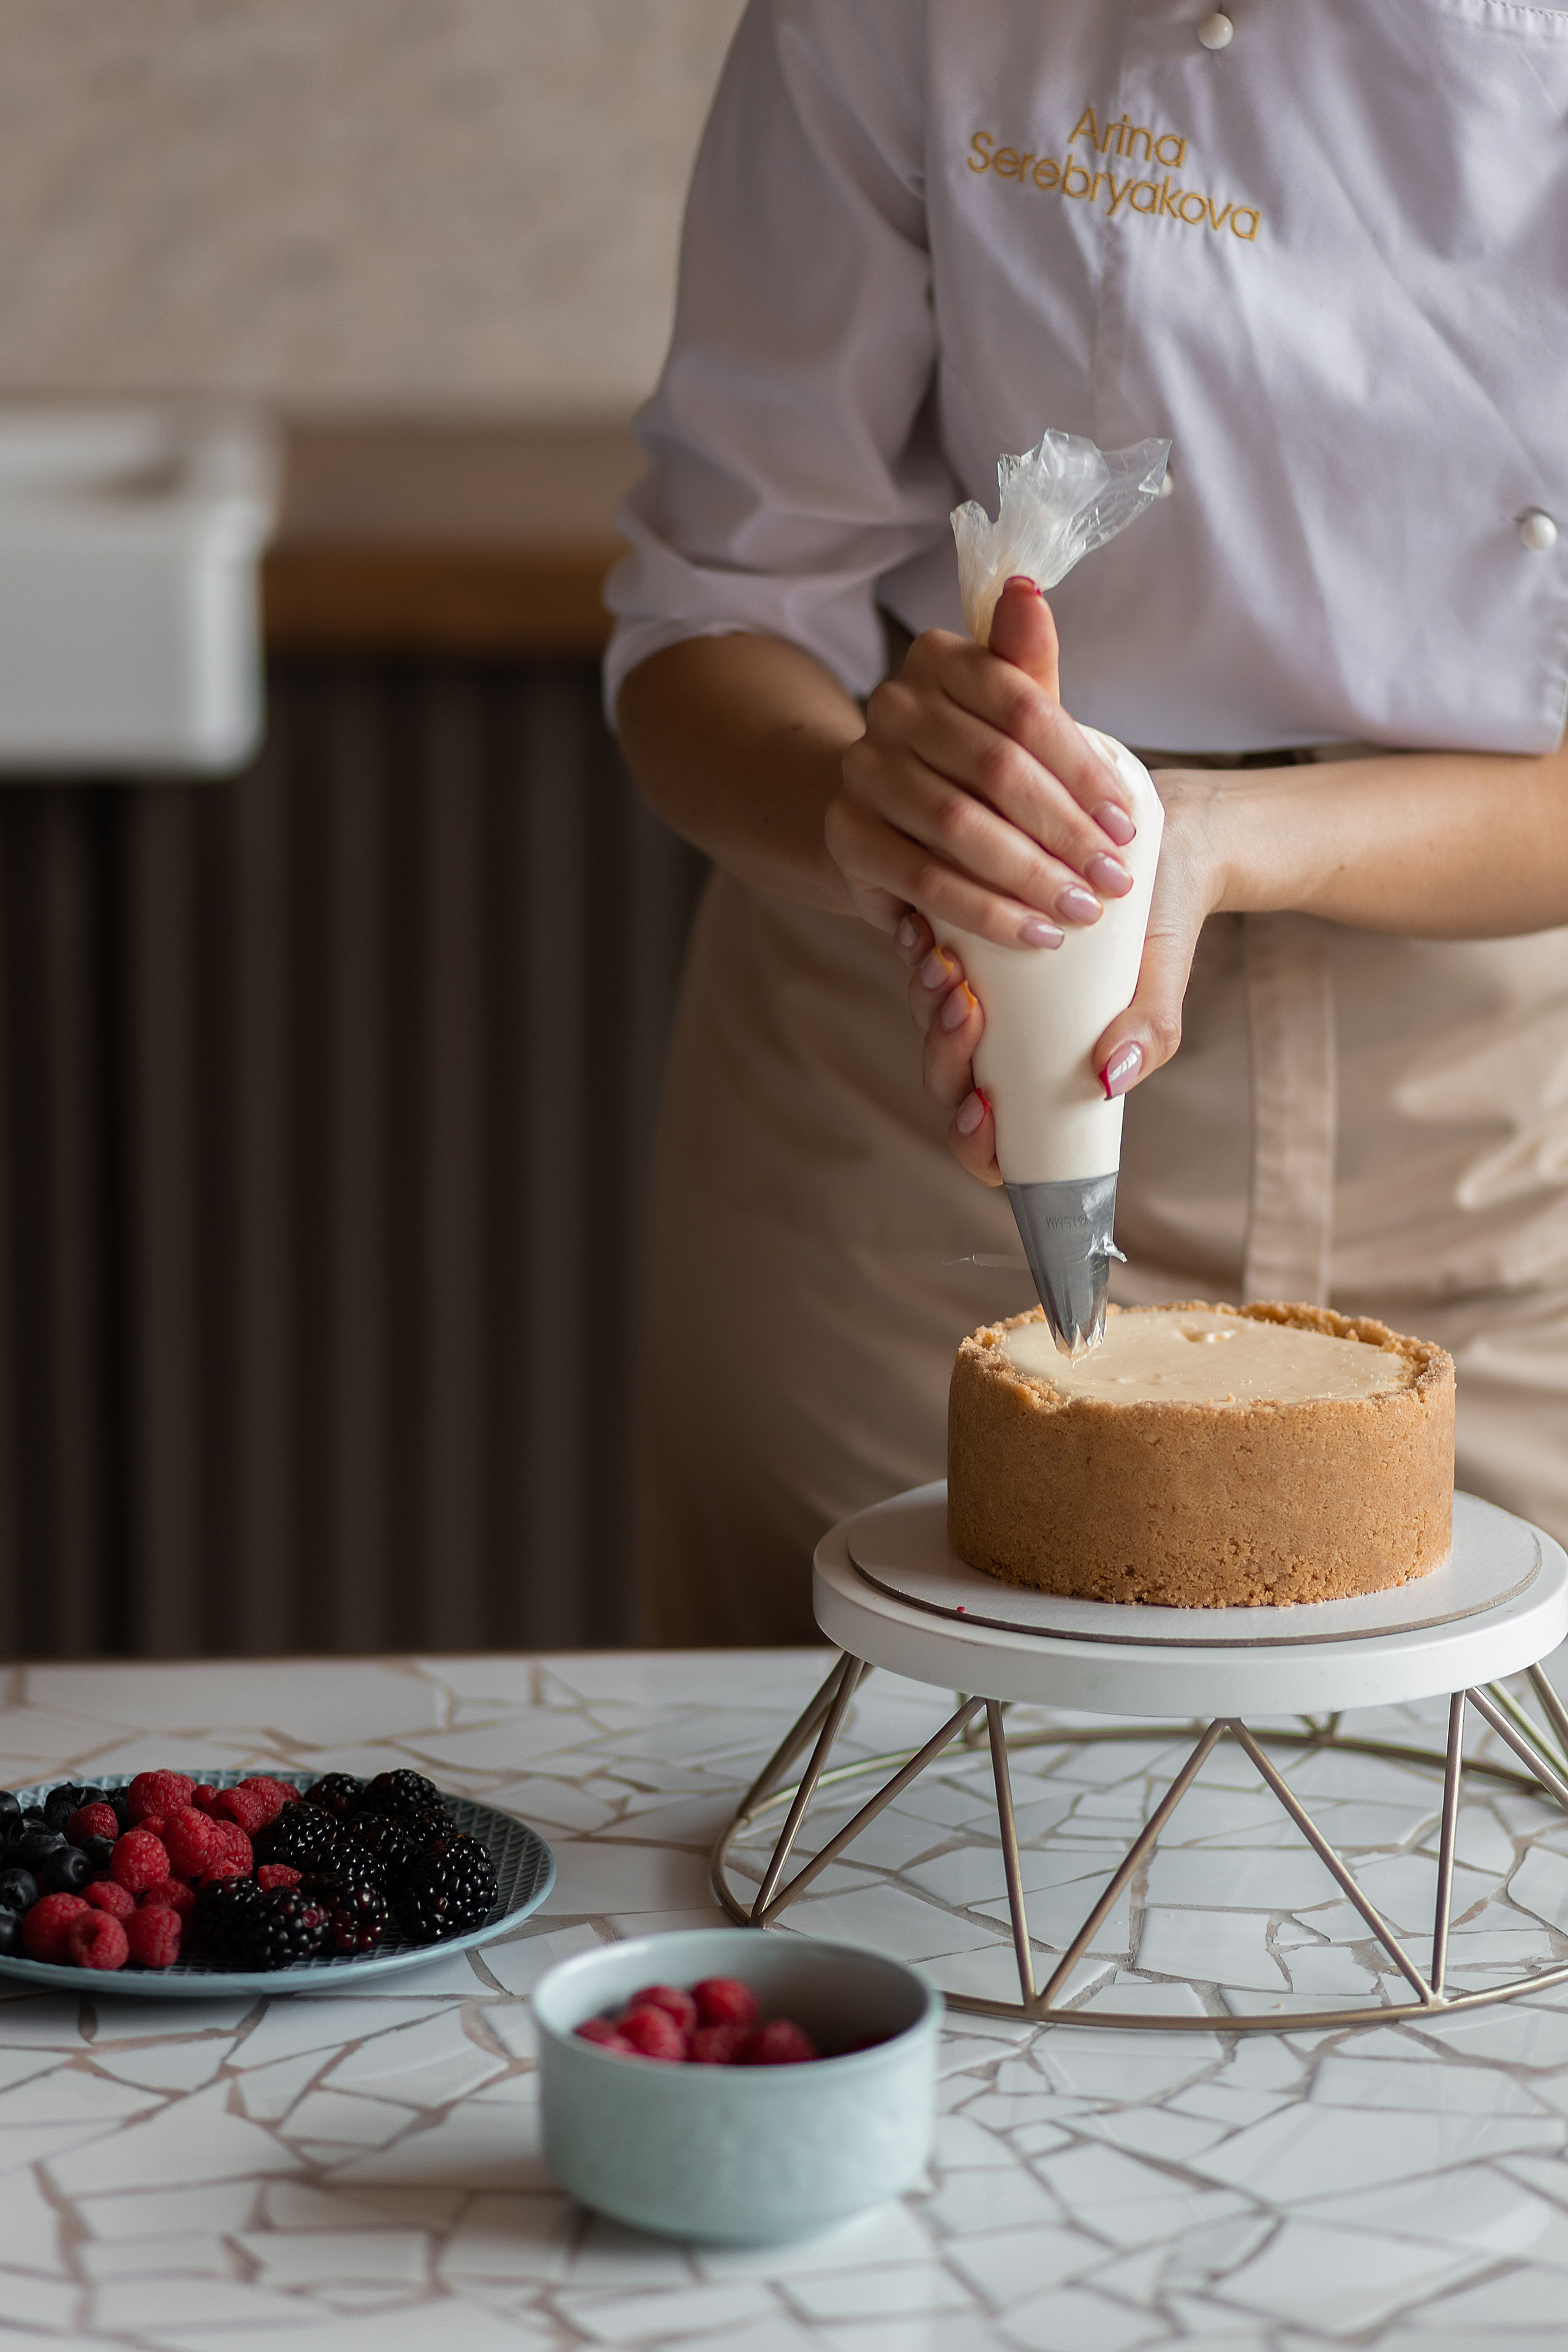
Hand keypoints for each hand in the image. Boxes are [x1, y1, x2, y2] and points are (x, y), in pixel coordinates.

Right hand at [825, 581, 1139, 947]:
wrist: (889, 812)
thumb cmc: (973, 763)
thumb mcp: (1010, 715)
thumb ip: (1027, 663)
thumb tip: (1028, 589)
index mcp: (938, 658)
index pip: (1022, 707)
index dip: (1082, 770)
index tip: (1129, 825)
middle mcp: (890, 706)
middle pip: (995, 768)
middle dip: (1066, 831)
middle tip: (1114, 879)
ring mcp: (862, 769)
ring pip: (959, 825)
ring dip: (1030, 876)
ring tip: (1082, 910)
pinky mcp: (848, 834)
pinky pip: (924, 879)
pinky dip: (986, 912)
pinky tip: (1033, 935)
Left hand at [895, 767, 1230, 1181]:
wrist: (1166, 838)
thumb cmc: (1163, 922)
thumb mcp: (1163, 975)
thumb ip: (1151, 1031)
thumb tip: (1111, 1081)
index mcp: (1046, 1069)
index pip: (992, 1138)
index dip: (973, 1140)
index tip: (983, 1106)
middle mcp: (1004, 1035)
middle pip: (948, 1077)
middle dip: (944, 1050)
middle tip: (964, 1008)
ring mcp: (978, 986)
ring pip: (928, 1015)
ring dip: (926, 997)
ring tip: (944, 962)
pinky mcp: (962, 932)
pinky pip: (921, 953)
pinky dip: (914, 946)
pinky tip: (919, 924)